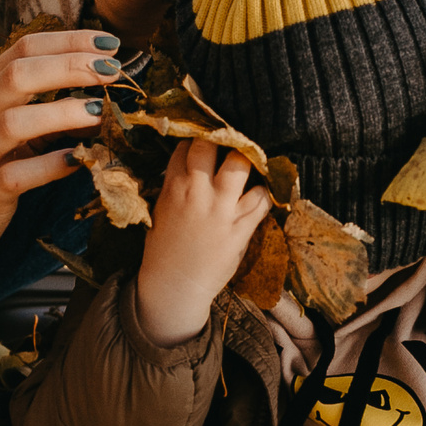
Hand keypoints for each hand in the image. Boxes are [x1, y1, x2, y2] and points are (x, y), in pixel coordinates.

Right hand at [0, 30, 121, 300]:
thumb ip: (36, 110)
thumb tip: (95, 95)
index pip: (22, 50)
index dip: (68, 42)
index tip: (109, 43)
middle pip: (18, 76)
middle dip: (68, 66)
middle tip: (112, 70)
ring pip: (13, 123)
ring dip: (60, 112)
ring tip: (100, 110)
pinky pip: (15, 175)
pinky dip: (49, 166)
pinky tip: (79, 161)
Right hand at [137, 138, 273, 346]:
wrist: (174, 285)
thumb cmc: (164, 249)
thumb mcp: (161, 210)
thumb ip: (175, 185)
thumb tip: (190, 163)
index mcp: (173, 188)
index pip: (186, 147)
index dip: (198, 139)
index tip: (207, 140)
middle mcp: (197, 194)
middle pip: (210, 146)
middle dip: (221, 140)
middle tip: (230, 143)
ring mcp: (221, 211)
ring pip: (240, 166)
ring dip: (247, 162)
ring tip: (249, 165)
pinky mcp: (240, 229)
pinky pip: (262, 200)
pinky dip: (264, 193)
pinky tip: (260, 193)